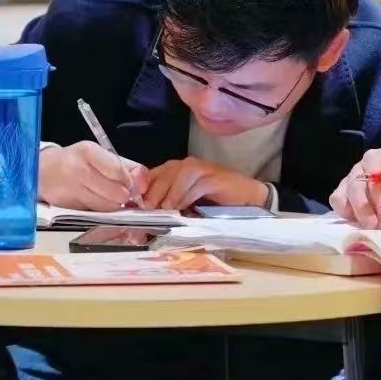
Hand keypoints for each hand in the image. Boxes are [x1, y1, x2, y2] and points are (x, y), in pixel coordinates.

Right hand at [38, 141, 147, 211]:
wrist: (42, 171)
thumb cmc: (76, 161)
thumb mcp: (99, 154)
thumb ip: (124, 166)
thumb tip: (143, 182)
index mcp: (89, 152)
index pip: (118, 170)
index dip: (131, 182)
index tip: (136, 187)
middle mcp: (79, 170)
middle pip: (115, 192)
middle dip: (125, 196)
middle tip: (125, 194)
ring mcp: (72, 190)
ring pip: (106, 206)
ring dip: (114, 205)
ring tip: (111, 197)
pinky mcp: (68, 207)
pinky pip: (95, 213)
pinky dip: (102, 211)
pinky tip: (98, 202)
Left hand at [143, 157, 267, 210]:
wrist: (245, 199)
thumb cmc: (213, 203)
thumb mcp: (185, 203)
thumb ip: (168, 203)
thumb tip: (146, 215)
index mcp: (176, 169)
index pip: (152, 174)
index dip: (142, 188)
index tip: (135, 205)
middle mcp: (187, 164)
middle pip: (163, 173)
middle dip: (153, 193)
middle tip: (149, 211)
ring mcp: (201, 169)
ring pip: (178, 175)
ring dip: (170, 194)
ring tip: (166, 210)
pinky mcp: (214, 177)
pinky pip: (196, 184)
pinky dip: (187, 196)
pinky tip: (183, 208)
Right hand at [328, 142, 380, 229]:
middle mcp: (370, 159)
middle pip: (370, 176)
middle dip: (379, 201)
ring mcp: (354, 173)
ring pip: (353, 187)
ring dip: (362, 208)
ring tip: (372, 226)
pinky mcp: (343, 189)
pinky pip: (337, 196)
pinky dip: (344, 209)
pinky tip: (355, 221)